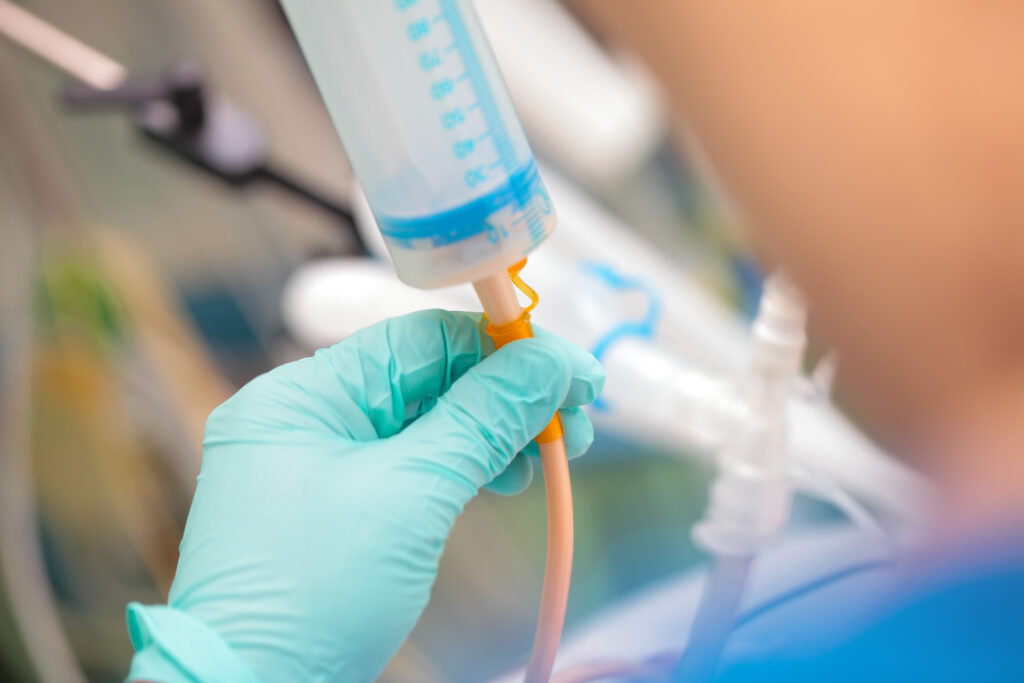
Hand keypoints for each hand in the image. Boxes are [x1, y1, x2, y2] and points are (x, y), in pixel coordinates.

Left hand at [126, 310, 603, 681]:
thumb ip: (484, 419)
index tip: (572, 372)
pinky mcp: (340, 508)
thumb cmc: (314, 593)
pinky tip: (508, 478)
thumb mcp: (413, 495)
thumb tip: (551, 363)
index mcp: (302, 395)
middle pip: (427, 380)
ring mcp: (320, 466)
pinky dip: (464, 467)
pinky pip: (414, 465)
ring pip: (426, 424)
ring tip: (548, 457)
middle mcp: (306, 418)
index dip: (504, 349)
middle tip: (573, 424)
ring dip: (494, 433)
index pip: (419, 342)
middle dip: (506, 397)